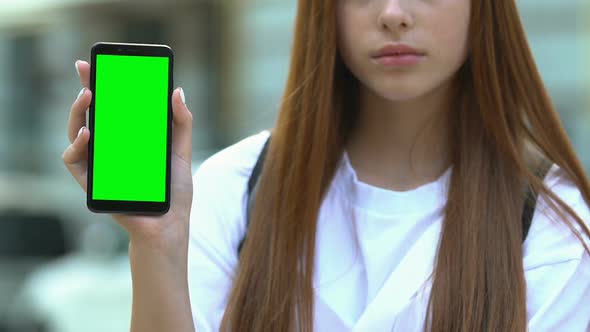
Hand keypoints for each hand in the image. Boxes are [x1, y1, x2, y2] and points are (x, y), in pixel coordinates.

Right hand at [62, 60, 193, 254]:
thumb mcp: (182, 151)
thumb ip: (181, 122)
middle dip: (85, 90)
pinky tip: (88, 134)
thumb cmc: (174, 191)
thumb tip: (177, 90)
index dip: (101, 85)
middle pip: (91, 116)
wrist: (170, 225)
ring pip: (76, 134)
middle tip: (87, 71)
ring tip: (89, 96)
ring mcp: (99, 166)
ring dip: (77, 114)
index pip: (111, 108)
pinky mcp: (92, 184)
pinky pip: (74, 162)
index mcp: (129, 140)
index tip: (95, 63)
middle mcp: (110, 150)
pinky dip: (76, 147)